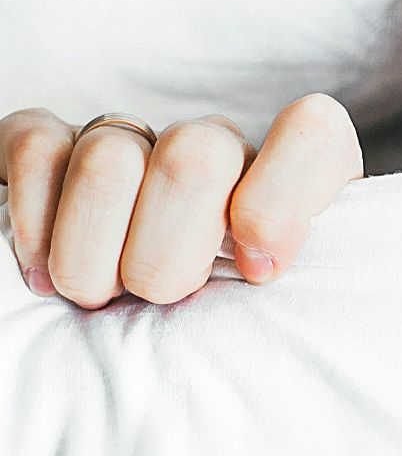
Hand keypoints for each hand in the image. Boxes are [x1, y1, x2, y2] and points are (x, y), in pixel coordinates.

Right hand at [1, 93, 362, 307]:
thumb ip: (295, 286)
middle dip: (166, 258)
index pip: (313, 134)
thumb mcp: (282, 312)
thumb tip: (261, 265)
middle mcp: (216, 145)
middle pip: (195, 158)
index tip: (257, 272)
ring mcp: (135, 139)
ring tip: (102, 295)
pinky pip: (37, 151)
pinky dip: (35, 227)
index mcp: (292, 177)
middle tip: (161, 298)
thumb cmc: (229, 321)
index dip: (280, 202)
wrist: (137, 317)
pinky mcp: (54, 144)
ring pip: (109, 161)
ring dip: (94, 258)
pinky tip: (46, 273)